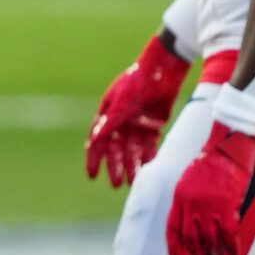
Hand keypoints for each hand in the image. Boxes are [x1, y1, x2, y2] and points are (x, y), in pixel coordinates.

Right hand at [85, 35, 190, 186]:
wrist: (162, 71)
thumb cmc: (137, 81)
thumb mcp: (123, 99)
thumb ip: (112, 119)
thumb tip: (95, 139)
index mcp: (107, 116)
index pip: (96, 142)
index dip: (93, 159)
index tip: (92, 175)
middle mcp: (120, 124)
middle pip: (115, 151)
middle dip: (114, 167)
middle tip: (116, 184)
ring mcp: (136, 127)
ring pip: (132, 152)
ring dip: (132, 166)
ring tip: (133, 182)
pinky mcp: (152, 128)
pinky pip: (149, 147)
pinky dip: (148, 158)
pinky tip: (149, 169)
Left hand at [167, 123, 254, 254]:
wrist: (226, 150)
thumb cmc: (210, 165)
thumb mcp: (189, 182)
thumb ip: (188, 203)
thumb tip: (193, 227)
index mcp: (179, 198)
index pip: (173, 230)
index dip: (174, 249)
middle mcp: (191, 204)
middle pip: (191, 238)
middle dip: (196, 254)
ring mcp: (208, 206)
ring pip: (210, 239)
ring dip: (214, 254)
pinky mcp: (226, 206)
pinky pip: (229, 235)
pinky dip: (232, 249)